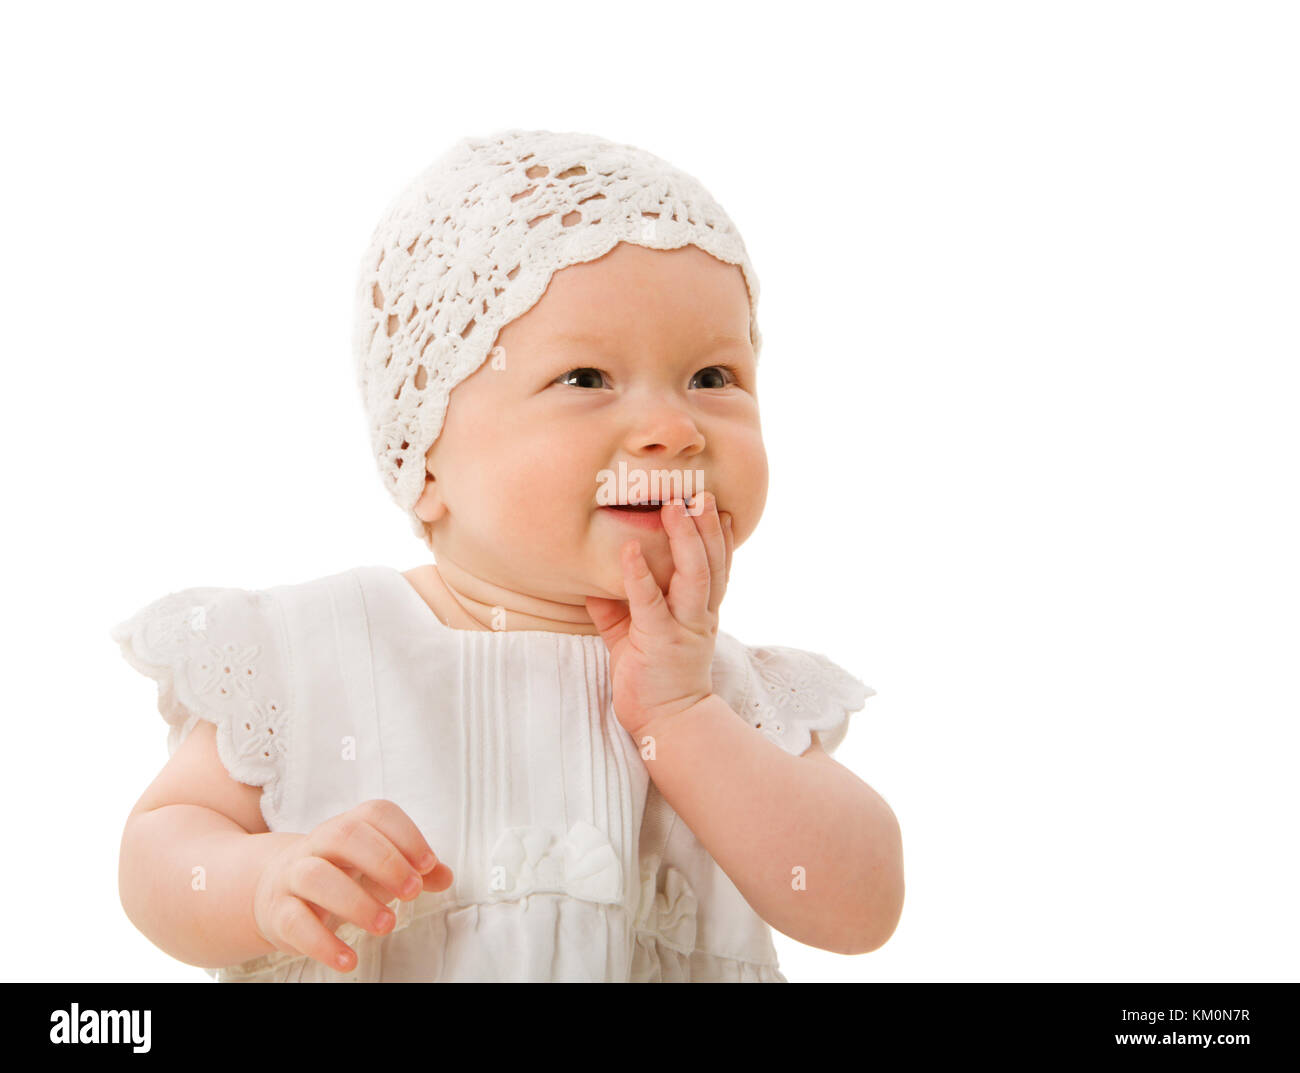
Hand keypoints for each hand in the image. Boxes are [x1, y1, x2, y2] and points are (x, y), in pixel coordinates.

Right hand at [252, 798, 452, 973]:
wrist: (275, 889)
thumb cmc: (341, 875)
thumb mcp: (379, 869)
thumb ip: (415, 871)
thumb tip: (445, 876)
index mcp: (349, 826)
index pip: (376, 813)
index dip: (406, 835)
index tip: (428, 865)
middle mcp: (318, 844)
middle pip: (345, 836)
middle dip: (385, 862)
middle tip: (412, 892)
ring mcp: (293, 876)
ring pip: (316, 876)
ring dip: (356, 902)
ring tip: (387, 925)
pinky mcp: (278, 912)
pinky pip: (295, 923)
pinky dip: (323, 944)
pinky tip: (349, 959)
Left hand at [584, 491, 733, 738]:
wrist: (667, 725)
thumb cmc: (652, 680)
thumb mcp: (634, 636)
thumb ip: (620, 606)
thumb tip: (595, 580)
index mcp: (700, 613)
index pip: (716, 567)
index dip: (719, 537)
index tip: (718, 507)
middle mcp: (699, 616)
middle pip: (712, 562)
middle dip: (707, 526)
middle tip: (700, 494)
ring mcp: (684, 628)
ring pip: (694, 574)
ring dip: (685, 538)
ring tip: (674, 508)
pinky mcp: (660, 642)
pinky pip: (651, 603)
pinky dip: (639, 576)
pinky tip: (628, 551)